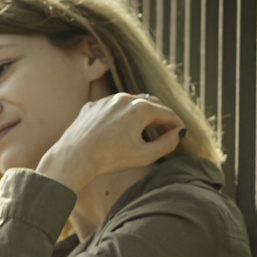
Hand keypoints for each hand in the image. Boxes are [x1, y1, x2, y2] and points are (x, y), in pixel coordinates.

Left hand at [36, 93, 184, 193]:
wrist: (74, 157)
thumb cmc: (109, 159)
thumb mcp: (143, 156)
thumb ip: (166, 144)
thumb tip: (180, 134)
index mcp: (141, 109)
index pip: (167, 113)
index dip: (177, 124)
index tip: (182, 132)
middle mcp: (125, 98)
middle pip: (150, 103)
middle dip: (160, 116)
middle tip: (167, 128)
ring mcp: (107, 100)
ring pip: (129, 103)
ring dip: (139, 114)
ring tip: (143, 128)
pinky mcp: (92, 106)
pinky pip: (110, 108)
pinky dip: (119, 116)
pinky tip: (118, 129)